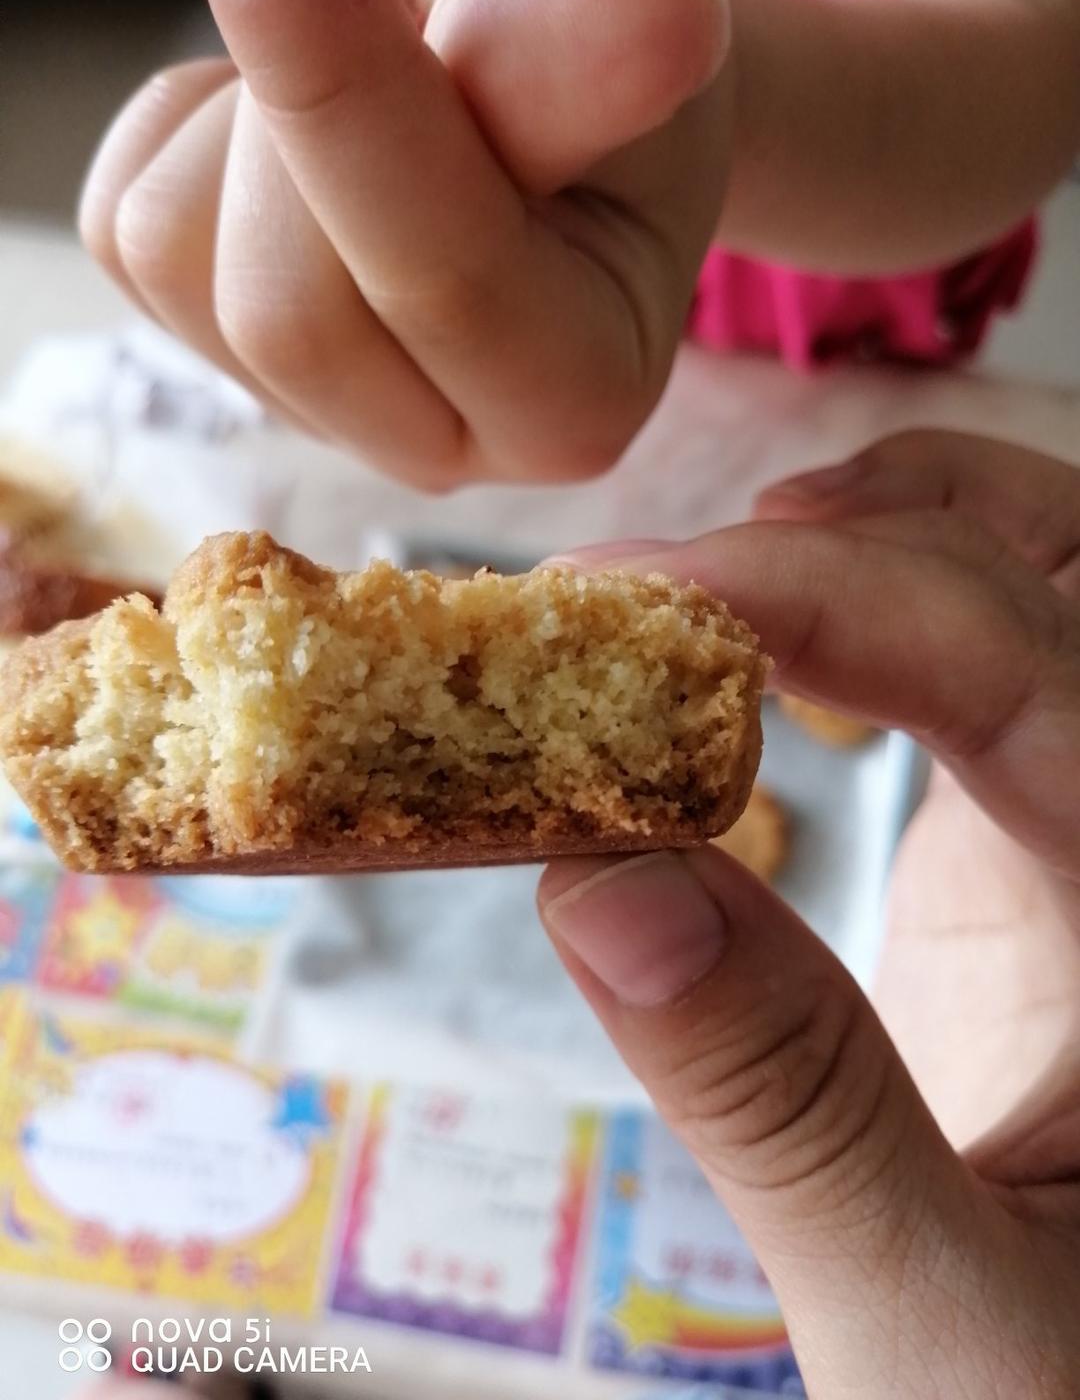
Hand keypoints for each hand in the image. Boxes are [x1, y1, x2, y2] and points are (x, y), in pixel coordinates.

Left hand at [79, 0, 731, 490]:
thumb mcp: (630, 51)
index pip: (438, 284)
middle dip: (302, 110)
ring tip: (370, 62)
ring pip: (180, 258)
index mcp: (573, 404)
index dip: (349, 104)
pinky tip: (297, 124)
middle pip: (283, 307)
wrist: (571, 128)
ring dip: (246, 111)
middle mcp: (438, 445)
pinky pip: (126, 227)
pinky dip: (191, 130)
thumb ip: (593, 58)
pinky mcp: (216, 357)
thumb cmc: (612, 90)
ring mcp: (315, 414)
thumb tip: (647, 22)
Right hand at [538, 430, 1079, 1397]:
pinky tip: (765, 642)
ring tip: (731, 560)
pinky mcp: (1029, 851)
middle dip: (870, 530)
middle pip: (1073, 571)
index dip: (827, 598)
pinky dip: (874, 599)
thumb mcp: (936, 1309)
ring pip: (1049, 579)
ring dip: (898, 525)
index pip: (1022, 670)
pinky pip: (977, 659)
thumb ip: (786, 1105)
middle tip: (673, 571)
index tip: (634, 599)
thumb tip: (597, 884)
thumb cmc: (1060, 1397)